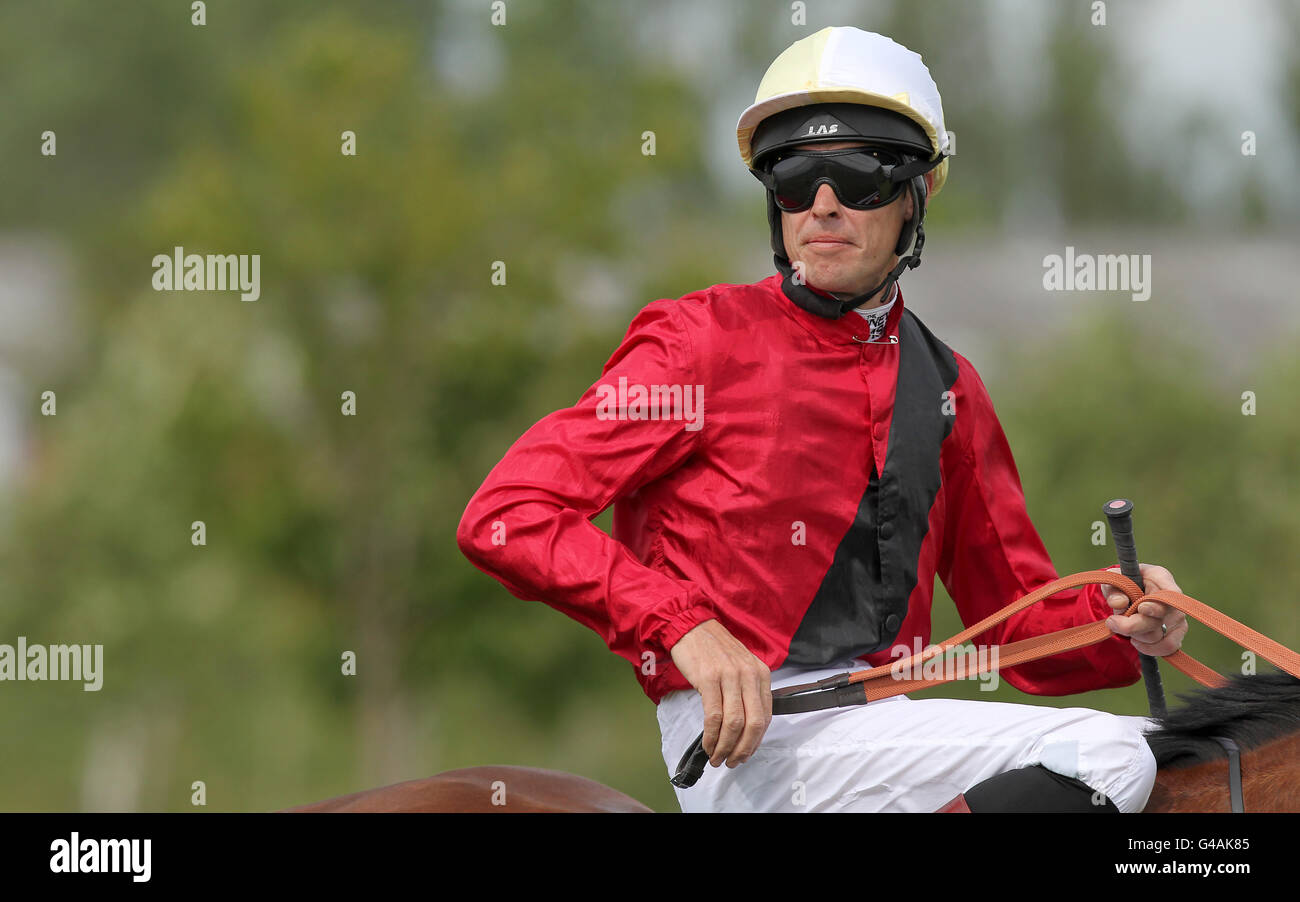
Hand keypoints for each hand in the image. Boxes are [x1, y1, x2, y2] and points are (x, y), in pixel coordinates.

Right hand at [668, 619, 771, 768]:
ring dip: (725, 747)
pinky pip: (713, 716)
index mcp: (760, 673)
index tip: (745, 753)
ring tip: (717, 757)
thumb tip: (745, 728)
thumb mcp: (741, 666)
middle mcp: (749, 674)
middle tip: (732, 762)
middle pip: (753, 723)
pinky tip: (707, 744)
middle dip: (743, 749)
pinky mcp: (709, 678)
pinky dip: (711, 736)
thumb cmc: (714, 649)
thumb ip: (747, 692)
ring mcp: (729, 676)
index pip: (766, 716)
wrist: (691, 627)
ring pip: (734, 723)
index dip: (756, 741)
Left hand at [1100, 562, 1188, 656]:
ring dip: (1136, 635)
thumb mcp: (1113, 580)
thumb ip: (1113, 588)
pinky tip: (1136, 640)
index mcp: (1160, 577)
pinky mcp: (1177, 632)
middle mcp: (1173, 598)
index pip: (1169, 592)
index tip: (1140, 608)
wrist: (1131, 594)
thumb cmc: (1124, 583)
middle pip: (1158, 619)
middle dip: (1132, 625)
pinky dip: (1149, 648)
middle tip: (1112, 622)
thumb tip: (1118, 603)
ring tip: (1123, 626)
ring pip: (1158, 636)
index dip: (1157, 604)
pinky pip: (1168, 647)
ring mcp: (1178, 617)